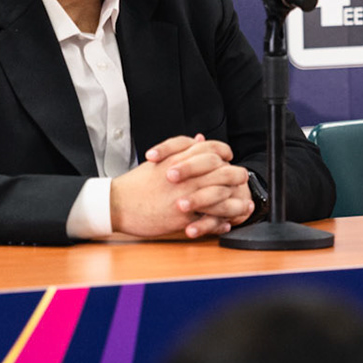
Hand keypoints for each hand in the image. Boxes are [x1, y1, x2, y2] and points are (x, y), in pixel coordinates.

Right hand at [112, 134, 253, 237]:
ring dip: (236, 202)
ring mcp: (186, 196)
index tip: (229, 156)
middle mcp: (186, 176)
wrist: (117, 204)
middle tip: (243, 179)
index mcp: (179, 160)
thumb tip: (201, 138)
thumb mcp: (159, 160)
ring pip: (221, 197)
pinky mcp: (183, 217)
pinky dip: (221, 222)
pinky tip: (227, 223)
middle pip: (222, 171)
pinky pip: (209, 219)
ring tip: (244, 206)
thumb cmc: (137, 184)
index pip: (211, 149)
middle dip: (237, 175)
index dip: (224, 152)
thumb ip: (181, 147)